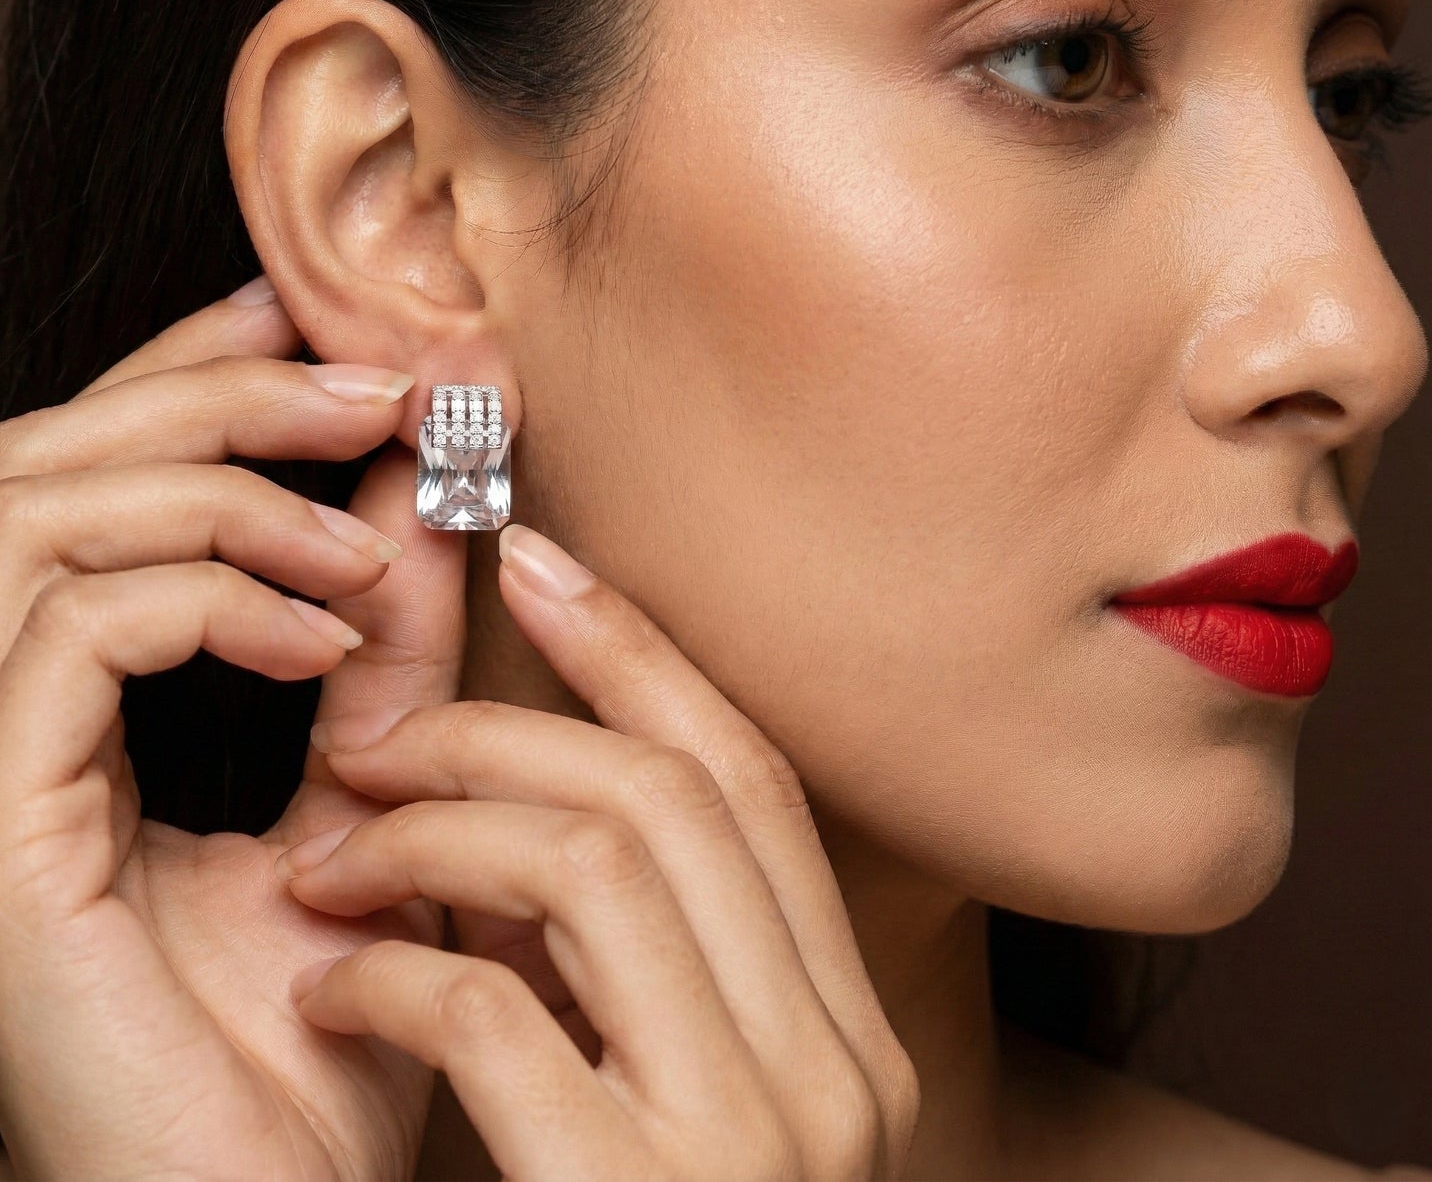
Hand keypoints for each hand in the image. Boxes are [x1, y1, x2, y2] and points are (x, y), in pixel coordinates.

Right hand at [0, 278, 467, 1178]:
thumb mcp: (371, 795)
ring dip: (224, 495)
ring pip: (43, 521)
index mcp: (78, 713)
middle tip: (377, 385)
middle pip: (52, 467)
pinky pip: (67, 632)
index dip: (192, 379)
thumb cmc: (329, 1028)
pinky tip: (318, 637)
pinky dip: (204, 596)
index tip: (314, 322)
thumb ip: (383, 650)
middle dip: (218, 398)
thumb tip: (418, 501)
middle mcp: (3, 722)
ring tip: (364, 546)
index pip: (103, 488)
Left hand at [275, 526, 921, 1181]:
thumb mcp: (678, 1092)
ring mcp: (755, 1142)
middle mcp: (832, 1070)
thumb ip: (638, 958)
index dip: (643, 652)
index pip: (751, 777)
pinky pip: (501, 1007)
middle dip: (508, 724)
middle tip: (379, 730)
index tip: (542, 561)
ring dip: (439, 825)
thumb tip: (539, 791)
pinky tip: (337, 976)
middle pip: (675, 794)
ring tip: (336, 851)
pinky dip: (396, 964)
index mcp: (843, 1028)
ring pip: (600, 858)